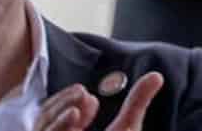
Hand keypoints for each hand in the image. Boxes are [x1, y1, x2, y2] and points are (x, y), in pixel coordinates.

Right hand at [38, 72, 162, 130]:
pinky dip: (59, 130)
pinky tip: (73, 116)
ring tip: (78, 107)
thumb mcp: (128, 126)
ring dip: (58, 121)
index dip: (64, 102)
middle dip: (60, 107)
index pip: (53, 115)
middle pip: (44, 124)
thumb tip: (157, 75)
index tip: (85, 92)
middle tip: (83, 93)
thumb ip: (137, 102)